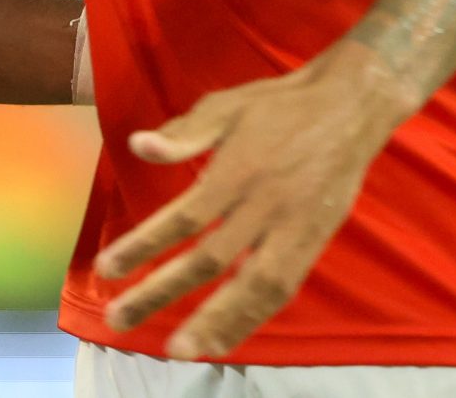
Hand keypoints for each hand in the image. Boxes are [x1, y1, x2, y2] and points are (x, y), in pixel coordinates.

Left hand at [95, 43, 413, 359]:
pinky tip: (227, 339)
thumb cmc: (278, 105)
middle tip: (120, 321)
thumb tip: (137, 145)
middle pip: (209, 261)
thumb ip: (184, 133)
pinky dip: (254, 318)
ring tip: (180, 349)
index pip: (183, 217)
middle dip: (161, 293)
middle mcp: (263, 206)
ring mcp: (292, 229)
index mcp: (237, 171)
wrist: (349, 107)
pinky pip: (282, 289)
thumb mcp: (226, 106)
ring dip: (214, 322)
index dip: (143, 246)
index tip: (106, 269)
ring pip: (251, 287)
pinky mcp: (314, 243)